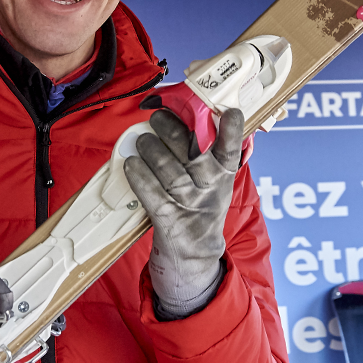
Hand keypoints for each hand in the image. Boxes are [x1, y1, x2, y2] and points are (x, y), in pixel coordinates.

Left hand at [123, 108, 243, 318]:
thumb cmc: (201, 202)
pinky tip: (130, 163)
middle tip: (157, 117)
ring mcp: (190, 204)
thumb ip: (209, 149)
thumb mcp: (215, 179)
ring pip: (169, 171)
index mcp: (225, 174)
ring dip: (151, 149)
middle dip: (172, 130)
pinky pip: (151, 194)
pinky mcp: (168, 220)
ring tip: (142, 139)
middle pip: (192, 154)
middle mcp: (210, 188)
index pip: (231, 150)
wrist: (194, 251)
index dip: (232, 132)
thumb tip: (192, 112)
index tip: (230, 113)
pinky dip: (139, 176)